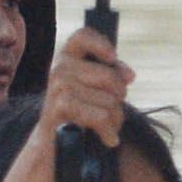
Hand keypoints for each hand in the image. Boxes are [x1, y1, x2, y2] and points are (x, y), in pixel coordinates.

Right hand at [36, 27, 130, 147]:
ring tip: (106, 126)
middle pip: (109, 76)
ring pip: (109, 100)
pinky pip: (100, 116)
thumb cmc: (80, 114)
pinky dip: (108, 131)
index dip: (101, 44)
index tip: (113, 58)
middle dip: (119, 97)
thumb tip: (128, 75)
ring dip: (115, 119)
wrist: (53, 144)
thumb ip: (112, 75)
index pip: (82, 37)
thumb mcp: (95, 90)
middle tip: (113, 111)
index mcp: (68, 58)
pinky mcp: (59, 108)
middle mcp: (59, 68)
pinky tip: (107, 138)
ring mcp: (57, 88)